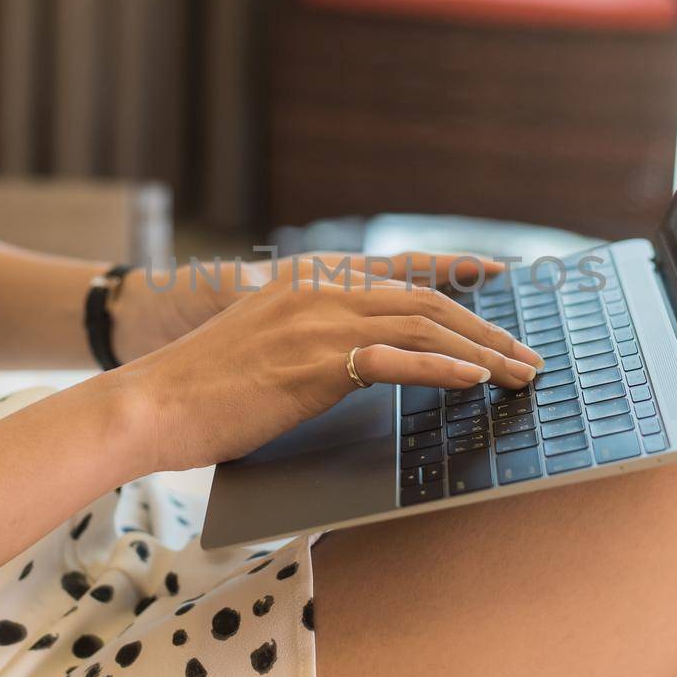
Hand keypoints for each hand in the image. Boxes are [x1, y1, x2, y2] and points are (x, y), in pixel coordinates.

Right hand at [111, 272, 542, 472]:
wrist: (149, 404)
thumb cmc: (201, 392)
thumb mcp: (263, 347)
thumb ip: (311, 342)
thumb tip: (358, 364)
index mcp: (308, 281)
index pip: (400, 272)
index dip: (456, 273)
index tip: (499, 276)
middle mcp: (319, 290)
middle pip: (426, 302)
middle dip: (486, 330)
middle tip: (526, 358)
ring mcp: (317, 322)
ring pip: (422, 327)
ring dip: (482, 353)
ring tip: (519, 375)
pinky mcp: (314, 362)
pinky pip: (397, 361)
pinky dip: (444, 370)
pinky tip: (475, 381)